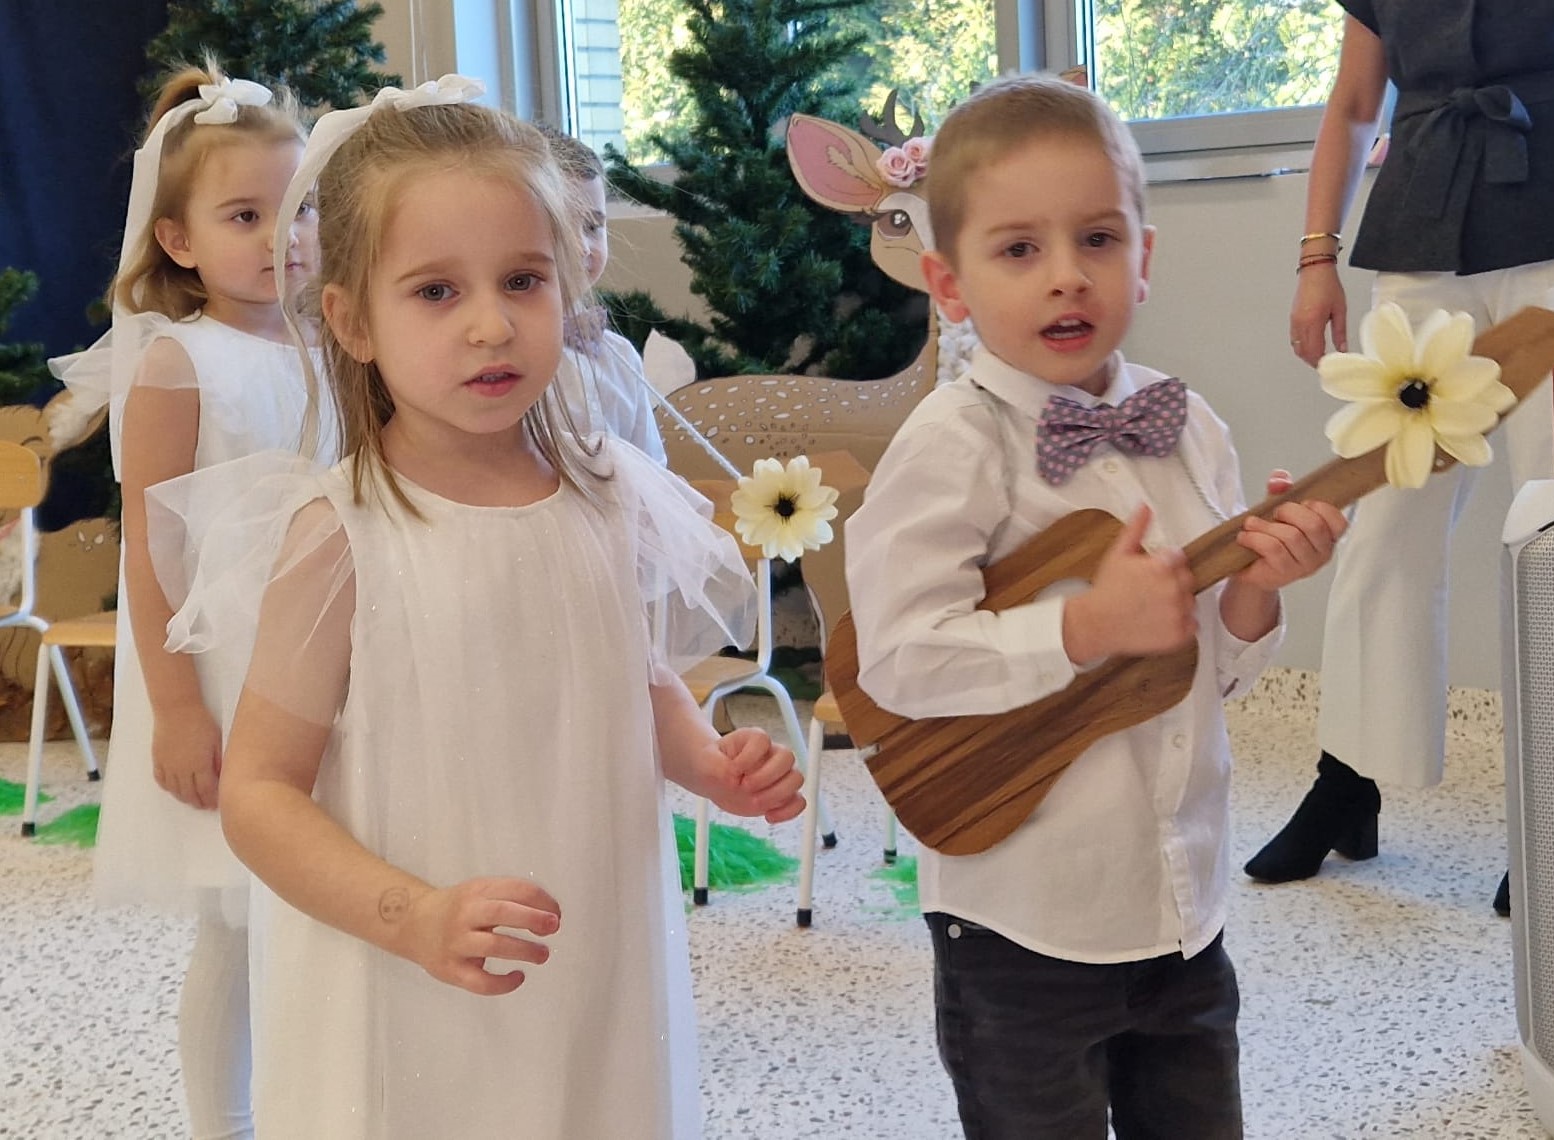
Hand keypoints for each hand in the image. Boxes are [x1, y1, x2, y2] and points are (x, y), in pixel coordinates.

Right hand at [151, 701, 222, 809]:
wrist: (176, 709)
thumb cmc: (200, 721)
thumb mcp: (218, 741)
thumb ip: (219, 761)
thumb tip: (223, 776)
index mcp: (200, 766)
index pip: (206, 790)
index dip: (211, 800)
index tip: (216, 804)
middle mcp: (182, 770)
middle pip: (190, 794)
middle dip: (199, 802)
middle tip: (205, 806)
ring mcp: (168, 766)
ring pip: (175, 790)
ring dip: (184, 798)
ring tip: (192, 801)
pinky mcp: (158, 759)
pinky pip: (161, 780)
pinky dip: (169, 788)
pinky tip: (174, 790)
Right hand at [397, 877, 560, 996]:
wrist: (412, 923)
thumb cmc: (457, 908)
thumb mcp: (479, 892)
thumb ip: (509, 898)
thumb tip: (549, 914)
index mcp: (477, 891)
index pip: (515, 889)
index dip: (541, 900)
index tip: (556, 912)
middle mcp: (465, 914)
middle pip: (502, 912)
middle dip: (533, 919)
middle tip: (553, 927)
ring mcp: (456, 942)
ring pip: (494, 946)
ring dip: (524, 950)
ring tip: (542, 955)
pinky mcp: (450, 969)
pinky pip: (480, 981)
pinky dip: (503, 983)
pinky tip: (517, 977)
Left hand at [698, 727, 803, 823]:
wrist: (714, 778)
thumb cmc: (712, 765)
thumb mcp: (708, 763)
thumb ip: (719, 768)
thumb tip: (733, 779)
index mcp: (753, 739)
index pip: (763, 741)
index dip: (749, 757)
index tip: (733, 769)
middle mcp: (771, 754)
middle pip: (788, 757)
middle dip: (767, 776)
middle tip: (745, 787)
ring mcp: (778, 775)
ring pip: (797, 779)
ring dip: (778, 795)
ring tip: (755, 803)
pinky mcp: (780, 795)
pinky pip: (798, 802)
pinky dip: (788, 812)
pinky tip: (768, 816)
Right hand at [1064, 505, 1196, 663]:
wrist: (1095, 624)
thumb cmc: (1106, 589)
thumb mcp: (1118, 553)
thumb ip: (1137, 528)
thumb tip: (1145, 506)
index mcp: (1162, 566)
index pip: (1179, 559)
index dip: (1164, 565)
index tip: (1149, 574)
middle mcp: (1174, 589)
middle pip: (1187, 580)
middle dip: (1172, 583)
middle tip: (1149, 591)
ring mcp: (1177, 613)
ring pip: (1190, 602)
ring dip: (1177, 604)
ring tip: (1153, 608)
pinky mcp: (1178, 634)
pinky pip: (1192, 625)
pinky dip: (1180, 625)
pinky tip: (1159, 621)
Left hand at [1233, 469, 1347, 590]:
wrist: (1249, 568)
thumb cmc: (1270, 537)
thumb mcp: (1277, 509)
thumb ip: (1281, 490)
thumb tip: (1280, 480)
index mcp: (1328, 537)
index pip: (1339, 522)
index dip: (1320, 508)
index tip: (1302, 504)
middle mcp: (1322, 554)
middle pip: (1313, 525)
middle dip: (1289, 511)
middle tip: (1274, 513)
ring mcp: (1305, 566)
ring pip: (1291, 536)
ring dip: (1265, 526)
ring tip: (1251, 524)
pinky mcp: (1285, 573)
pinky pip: (1273, 549)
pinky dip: (1255, 538)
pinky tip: (1245, 536)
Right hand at [1290, 265, 1347, 366]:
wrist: (1315, 271)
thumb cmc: (1328, 286)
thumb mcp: (1340, 310)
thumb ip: (1340, 332)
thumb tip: (1343, 349)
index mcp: (1313, 322)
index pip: (1314, 350)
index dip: (1320, 361)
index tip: (1328, 366)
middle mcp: (1300, 323)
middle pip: (1303, 352)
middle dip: (1312, 360)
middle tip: (1323, 364)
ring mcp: (1294, 321)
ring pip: (1296, 347)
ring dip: (1306, 354)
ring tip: (1318, 356)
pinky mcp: (1293, 318)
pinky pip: (1294, 338)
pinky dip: (1301, 346)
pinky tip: (1311, 345)